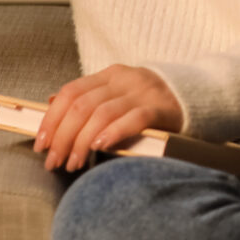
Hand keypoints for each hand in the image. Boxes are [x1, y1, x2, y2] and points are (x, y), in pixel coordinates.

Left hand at [34, 65, 187, 172]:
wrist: (198, 96)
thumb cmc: (150, 103)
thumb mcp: (117, 94)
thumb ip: (88, 98)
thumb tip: (50, 103)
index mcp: (109, 75)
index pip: (70, 92)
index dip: (51, 119)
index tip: (41, 144)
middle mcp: (124, 79)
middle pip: (82, 106)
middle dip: (63, 136)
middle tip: (53, 162)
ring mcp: (143, 92)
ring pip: (102, 113)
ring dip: (82, 142)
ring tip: (73, 164)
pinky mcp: (162, 108)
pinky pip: (134, 118)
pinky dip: (114, 132)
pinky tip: (101, 147)